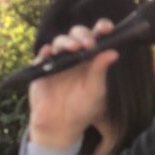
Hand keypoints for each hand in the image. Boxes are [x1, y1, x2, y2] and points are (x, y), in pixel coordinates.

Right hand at [26, 19, 117, 148]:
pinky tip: (49, 53)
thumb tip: (113, 52)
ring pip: (59, 42)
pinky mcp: (41, 69)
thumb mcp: (95, 91)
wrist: (60, 126)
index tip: (105, 28)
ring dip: (66, 41)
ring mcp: (57, 61)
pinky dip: (45, 52)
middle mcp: (74, 56)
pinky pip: (41, 56)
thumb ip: (100, 71)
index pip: (96, 37)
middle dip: (82, 34)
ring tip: (73, 48)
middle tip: (88, 43)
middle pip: (76, 34)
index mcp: (90, 59)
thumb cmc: (82, 109)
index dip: (100, 29)